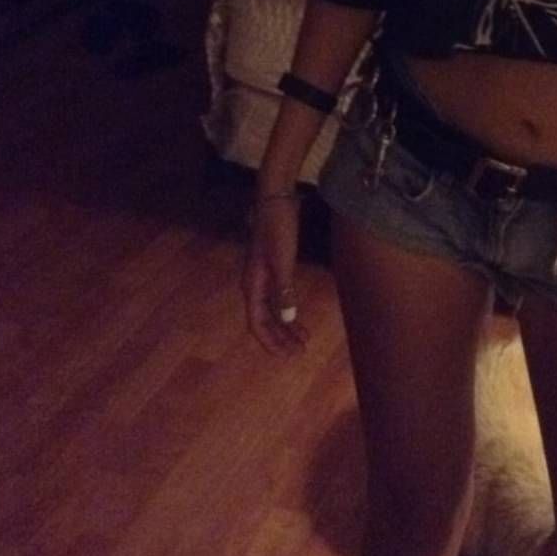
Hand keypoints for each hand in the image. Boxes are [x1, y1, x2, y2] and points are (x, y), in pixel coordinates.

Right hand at [242, 196, 309, 354]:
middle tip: (300, 352)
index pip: (257, 323)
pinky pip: (277, 298)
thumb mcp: (282, 260)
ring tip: (303, 339)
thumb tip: (286, 319)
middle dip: (280, 338)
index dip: (270, 342)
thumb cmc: (278, 228)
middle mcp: (254, 284)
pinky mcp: (273, 269)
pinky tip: (297, 317)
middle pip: (263, 321)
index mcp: (253, 285)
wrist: (276, 200)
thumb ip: (283, 290)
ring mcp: (263, 277)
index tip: (287, 355)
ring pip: (271, 311)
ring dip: (285, 327)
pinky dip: (287, 311)